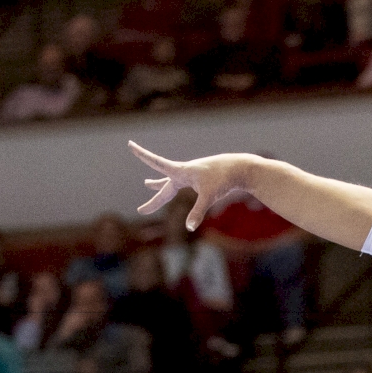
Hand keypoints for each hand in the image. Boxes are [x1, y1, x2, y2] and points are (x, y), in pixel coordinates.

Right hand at [131, 141, 255, 229]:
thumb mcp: (210, 196)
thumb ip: (198, 211)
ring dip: (160, 185)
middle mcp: (184, 172)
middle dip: (154, 201)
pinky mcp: (201, 178)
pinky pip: (185, 184)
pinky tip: (178, 186)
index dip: (142, 154)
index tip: (129, 144)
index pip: (157, 163)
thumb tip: (188, 228)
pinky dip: (177, 187)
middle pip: (164, 188)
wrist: (241, 168)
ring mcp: (193, 175)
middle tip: (140, 211)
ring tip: (147, 183)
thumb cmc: (224, 179)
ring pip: (172, 183)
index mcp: (182, 172)